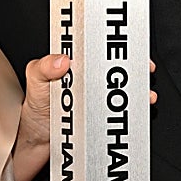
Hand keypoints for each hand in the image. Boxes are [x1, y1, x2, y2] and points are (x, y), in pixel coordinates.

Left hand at [13, 56, 156, 180]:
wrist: (36, 139)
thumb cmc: (35, 107)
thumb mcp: (35, 82)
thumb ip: (43, 68)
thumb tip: (61, 60)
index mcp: (73, 62)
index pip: (97, 46)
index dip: (113, 42)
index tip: (127, 41)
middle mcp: (88, 76)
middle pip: (116, 65)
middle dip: (134, 64)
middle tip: (145, 67)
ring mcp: (96, 95)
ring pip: (122, 86)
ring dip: (137, 87)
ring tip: (145, 92)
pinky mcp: (101, 113)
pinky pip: (121, 108)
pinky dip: (133, 107)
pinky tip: (139, 108)